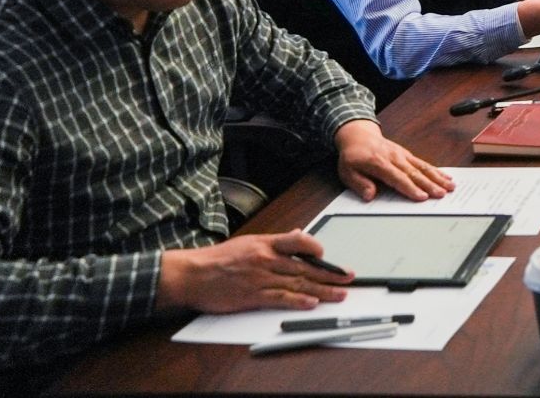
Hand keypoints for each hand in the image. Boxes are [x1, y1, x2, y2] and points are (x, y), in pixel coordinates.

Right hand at [158, 231, 350, 313]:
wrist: (191, 275)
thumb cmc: (218, 259)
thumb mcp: (248, 242)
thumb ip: (274, 241)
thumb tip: (297, 236)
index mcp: (266, 244)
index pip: (299, 241)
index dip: (317, 248)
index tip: (329, 255)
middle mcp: (266, 260)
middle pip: (305, 267)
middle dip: (330, 273)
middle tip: (348, 277)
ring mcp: (260, 279)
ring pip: (297, 284)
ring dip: (322, 290)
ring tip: (340, 293)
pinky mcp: (252, 297)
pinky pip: (280, 299)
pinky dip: (298, 301)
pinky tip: (312, 303)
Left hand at [333, 119, 452, 201]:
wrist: (358, 136)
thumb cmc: (353, 156)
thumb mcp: (347, 172)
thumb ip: (359, 184)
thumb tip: (370, 195)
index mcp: (379, 163)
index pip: (397, 178)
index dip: (410, 188)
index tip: (422, 197)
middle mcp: (394, 158)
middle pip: (414, 173)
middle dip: (430, 184)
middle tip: (442, 193)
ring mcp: (403, 155)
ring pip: (423, 167)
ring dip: (437, 177)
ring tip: (450, 186)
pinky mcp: (407, 155)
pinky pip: (423, 163)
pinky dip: (436, 170)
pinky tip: (446, 176)